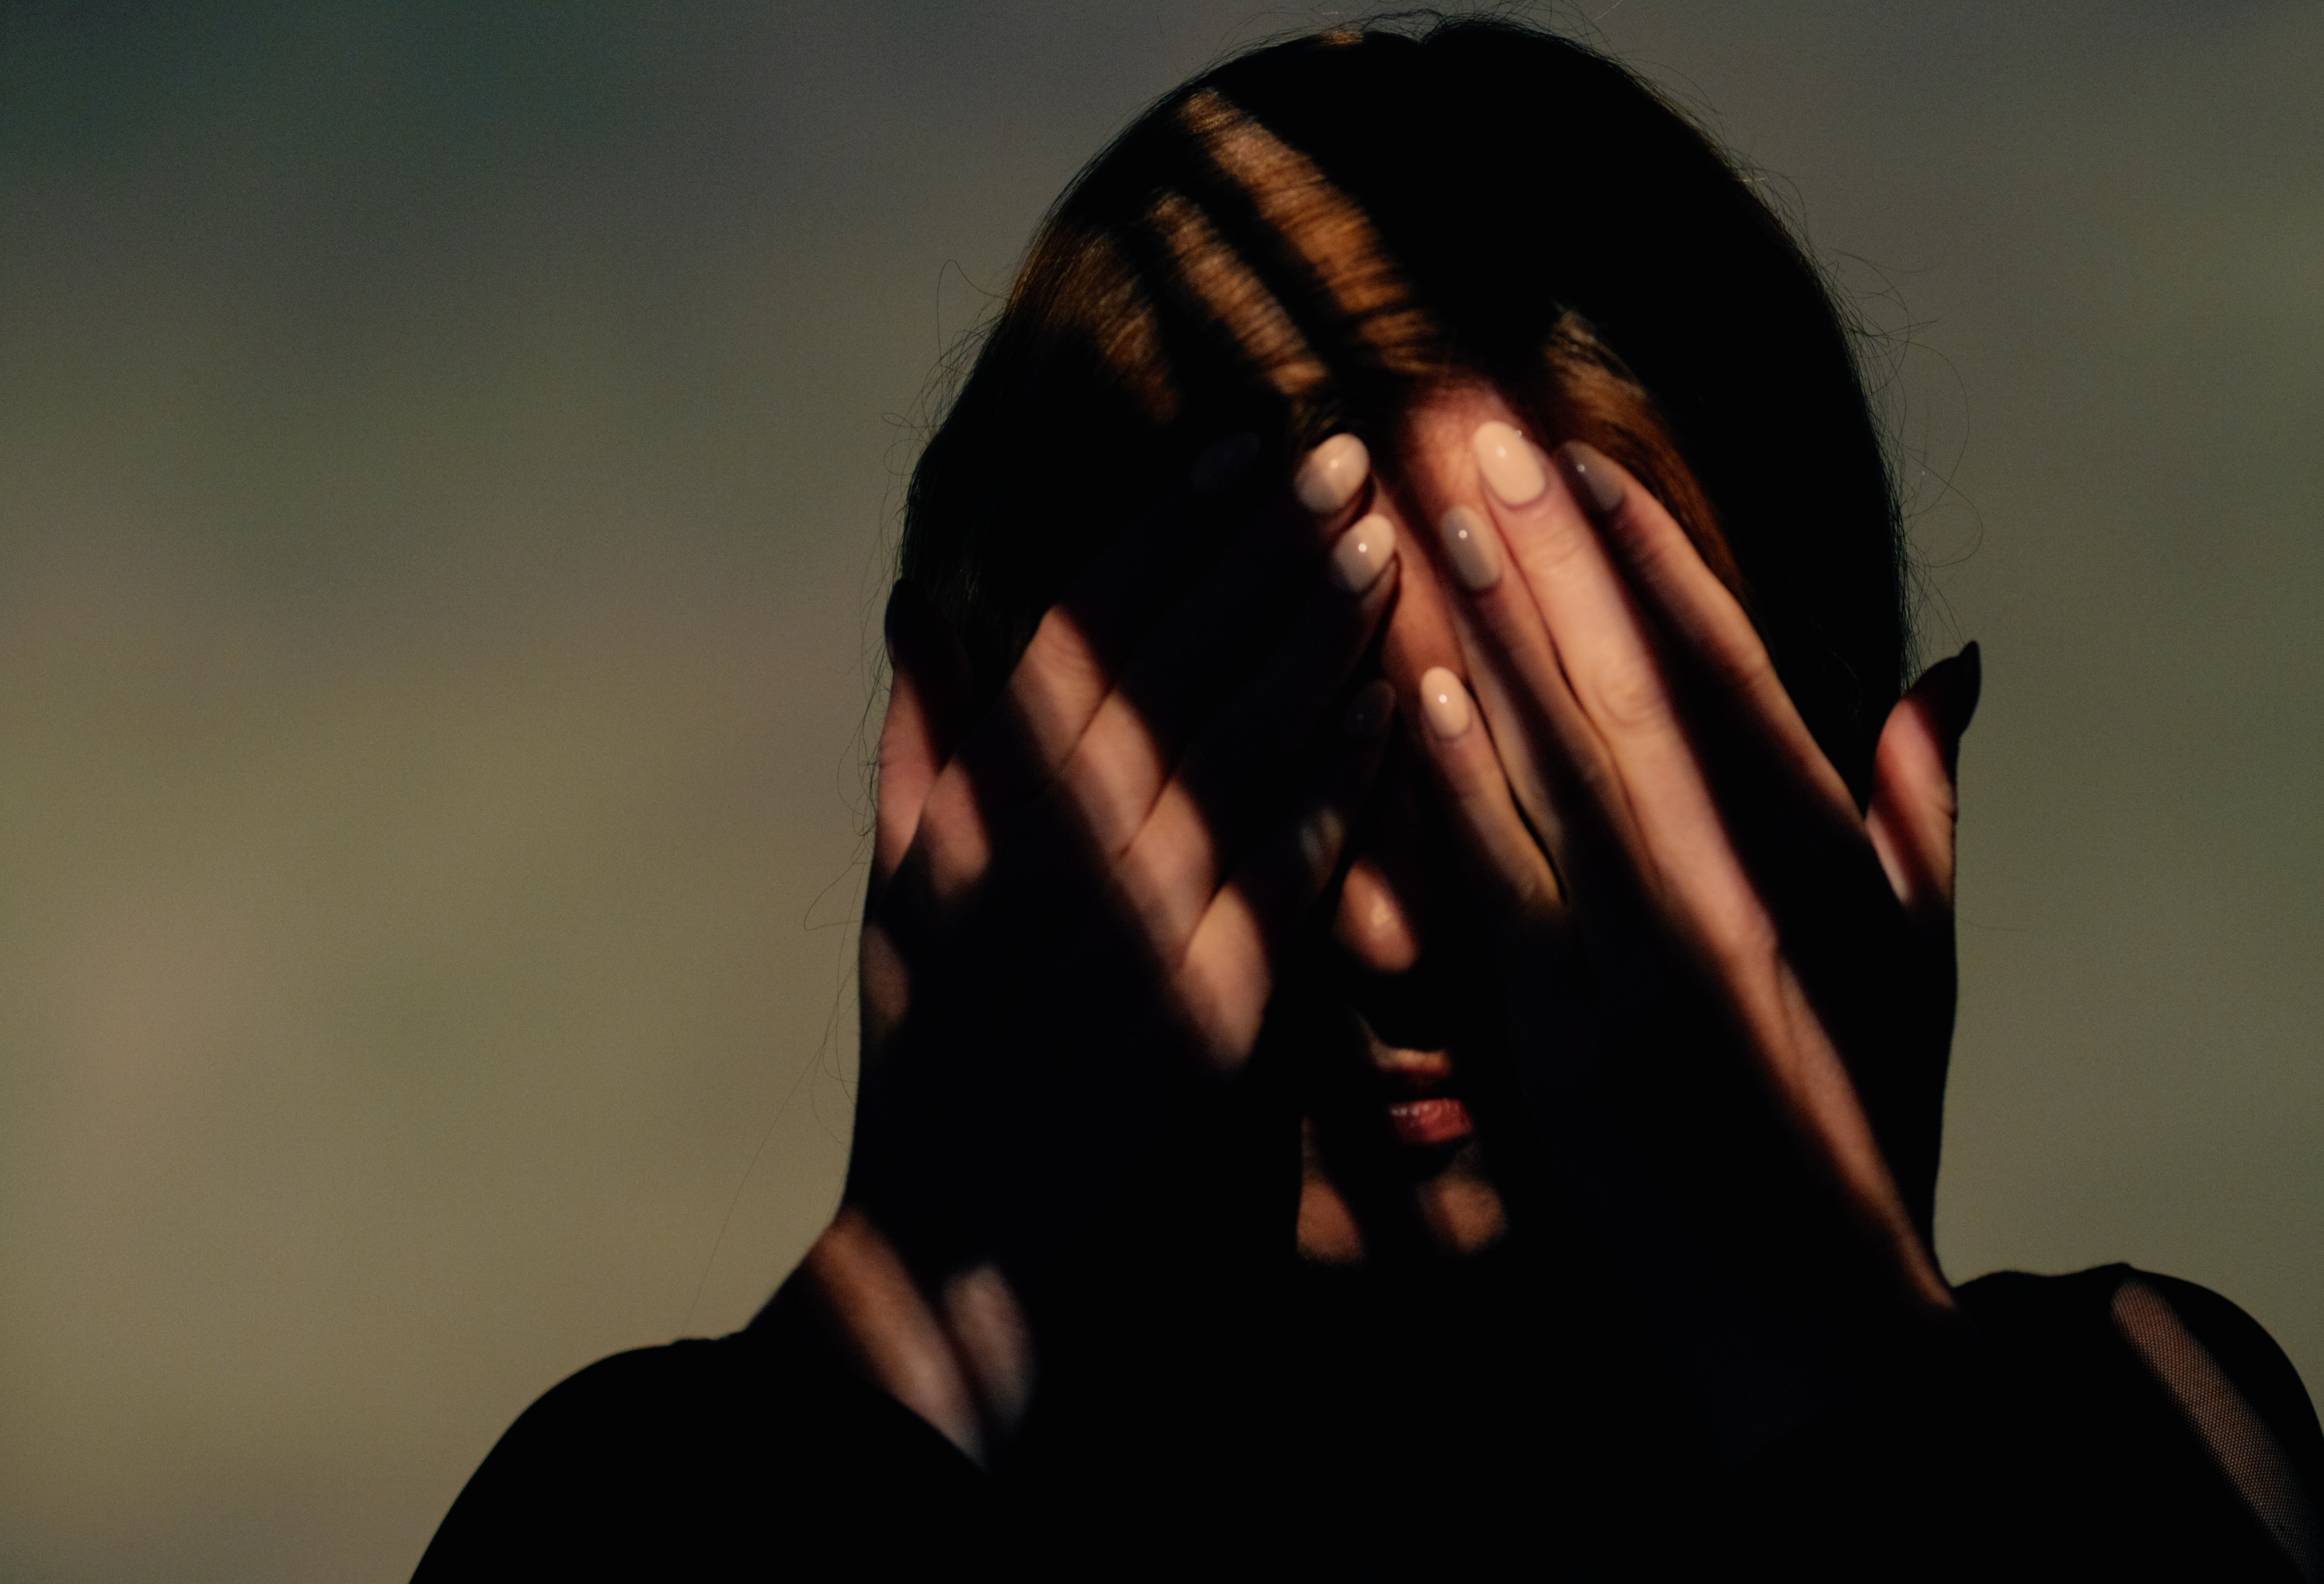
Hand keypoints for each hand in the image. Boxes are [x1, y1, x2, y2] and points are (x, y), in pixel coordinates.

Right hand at [774, 434, 1401, 1463]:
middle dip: (1265, 549)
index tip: (1233, 451)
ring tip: (1385, 536)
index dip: (1163, 535)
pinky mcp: (1218, 995)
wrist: (963, 1228)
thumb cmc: (928, 1046)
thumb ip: (916, 739)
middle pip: (1178, 660)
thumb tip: (913, 602)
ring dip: (1320, 632)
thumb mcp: (895, 884)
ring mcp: (1141, 916)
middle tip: (1344, 450)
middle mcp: (1058, 843)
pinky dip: (1344, 771)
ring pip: (1246, 739)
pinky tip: (1396, 693)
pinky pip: (1293, 859)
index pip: (1082, 632)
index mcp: (979, 806)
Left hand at [1397, 399, 1979, 1460]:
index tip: (1584, 459)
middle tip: (1474, 426)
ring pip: (1546, 765)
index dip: (1651, 557)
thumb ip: (1923, 807)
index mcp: (1810, 869)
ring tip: (1417, 512)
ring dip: (1480, 631)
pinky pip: (1489, 888)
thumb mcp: (1922, 960)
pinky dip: (1449, 785)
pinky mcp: (1553, 1041)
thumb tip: (1948, 661)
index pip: (1724, 677)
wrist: (1808, 1316)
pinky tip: (1405, 692)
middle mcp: (1723, 895)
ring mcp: (1631, 965)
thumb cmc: (1870, 1125)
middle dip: (1546, 553)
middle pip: (1622, 689)